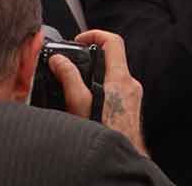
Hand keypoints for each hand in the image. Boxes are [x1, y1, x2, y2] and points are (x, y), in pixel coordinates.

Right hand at [50, 30, 148, 155]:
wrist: (124, 156)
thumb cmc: (105, 133)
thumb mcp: (79, 104)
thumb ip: (69, 78)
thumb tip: (58, 60)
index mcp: (121, 78)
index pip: (114, 42)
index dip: (95, 34)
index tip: (79, 39)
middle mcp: (131, 84)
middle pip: (113, 58)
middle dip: (92, 56)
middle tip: (74, 61)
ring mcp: (133, 95)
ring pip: (114, 75)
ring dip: (96, 75)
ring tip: (77, 83)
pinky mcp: (130, 106)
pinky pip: (116, 89)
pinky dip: (102, 88)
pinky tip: (88, 101)